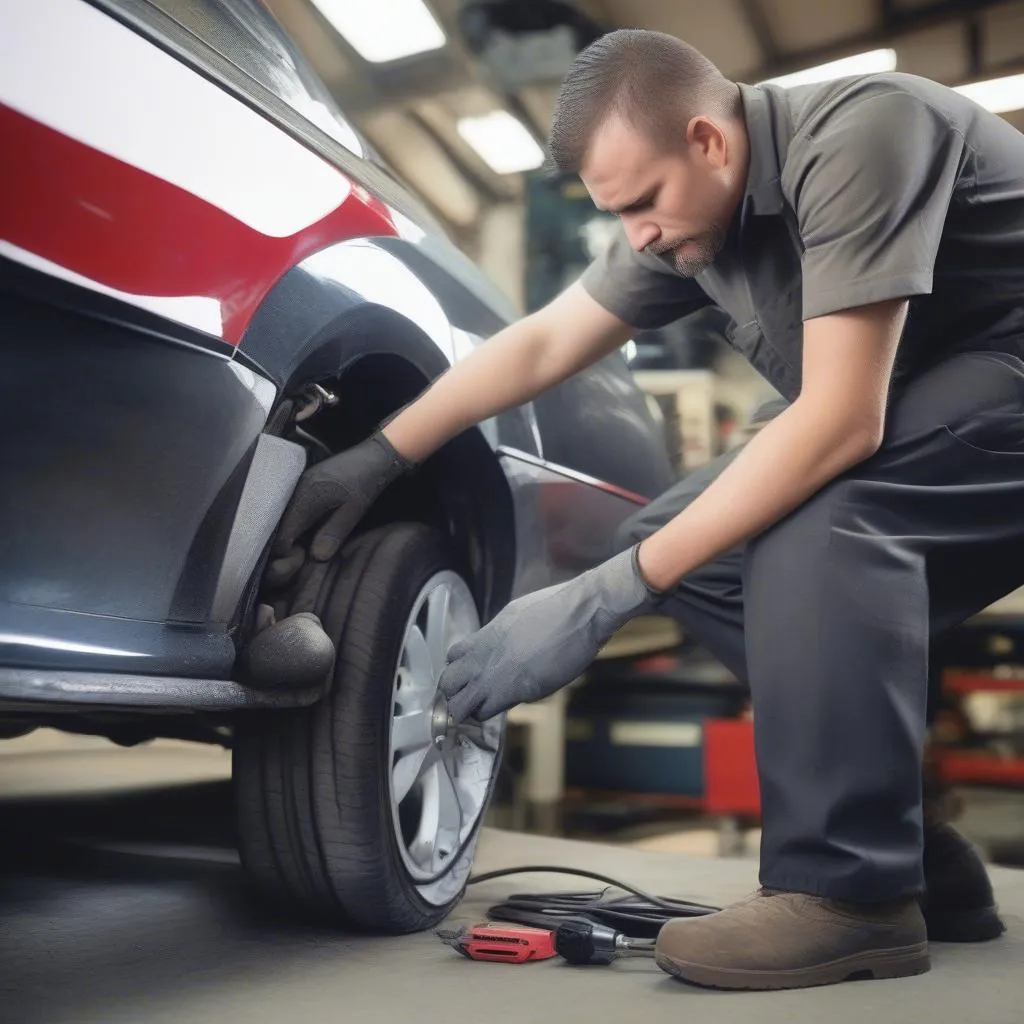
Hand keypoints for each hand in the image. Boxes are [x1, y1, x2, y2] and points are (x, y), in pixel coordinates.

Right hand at [267, 432, 413, 583]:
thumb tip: (315, 557)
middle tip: (303, 556)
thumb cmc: (365, 483)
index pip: (283, 533)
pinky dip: (297, 521)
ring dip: (292, 533)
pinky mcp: (304, 483)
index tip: (300, 562)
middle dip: (287, 544)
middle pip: (279, 525)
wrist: (372, 455)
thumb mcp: (353, 511)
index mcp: (305, 497)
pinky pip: (292, 507)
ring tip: (305, 545)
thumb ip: (333, 533)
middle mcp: (295, 490)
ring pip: (284, 516)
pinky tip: (309, 530)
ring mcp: (298, 484)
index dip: (287, 553)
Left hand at [439, 545, 663, 723]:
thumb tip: (503, 648)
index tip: (469, 677)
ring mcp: (496, 674)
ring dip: (470, 709)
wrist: (583, 611)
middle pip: (448, 683)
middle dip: (455, 694)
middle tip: (471, 698)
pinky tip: (504, 707)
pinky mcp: (515, 690)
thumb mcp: (519, 616)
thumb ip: (504, 636)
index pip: (452, 657)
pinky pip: (489, 711)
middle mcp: (484, 655)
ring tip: (483, 709)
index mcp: (487, 634)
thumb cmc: (560, 608)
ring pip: (461, 705)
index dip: (459, 670)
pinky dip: (492, 713)